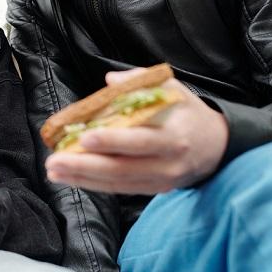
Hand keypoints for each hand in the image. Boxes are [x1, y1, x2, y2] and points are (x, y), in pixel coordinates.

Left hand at [45, 68, 228, 193]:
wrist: (217, 146)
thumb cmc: (186, 112)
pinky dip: (94, 185)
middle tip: (54, 161)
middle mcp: (168, 162)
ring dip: (83, 178)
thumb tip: (110, 81)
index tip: (84, 137)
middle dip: (85, 166)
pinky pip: (121, 189)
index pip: (141, 140)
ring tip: (54, 171)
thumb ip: (140, 82)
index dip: (113, 141)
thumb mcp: (172, 89)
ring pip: (118, 182)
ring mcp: (162, 180)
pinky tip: (71, 178)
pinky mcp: (154, 190)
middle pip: (123, 168)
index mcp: (174, 134)